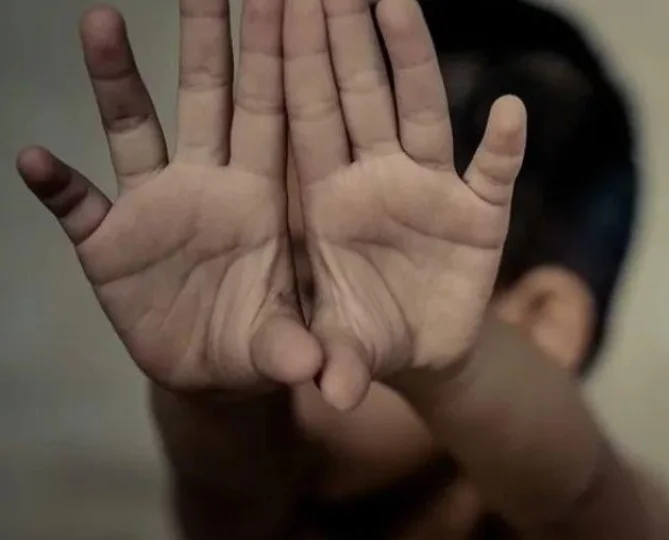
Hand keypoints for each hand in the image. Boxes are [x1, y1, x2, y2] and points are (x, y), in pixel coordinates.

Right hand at [16, 1, 319, 393]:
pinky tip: (36, 160)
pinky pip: (77, 206)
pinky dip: (58, 187)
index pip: (273, 112)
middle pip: (209, 95)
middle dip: (209, 35)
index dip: (277, 56)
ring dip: (116, 78)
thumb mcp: (283, 347)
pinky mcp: (109, 243)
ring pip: (135, 128)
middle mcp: (209, 184)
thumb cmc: (263, 341)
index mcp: (264, 195)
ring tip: (100, 19)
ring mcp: (155, 206)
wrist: (216, 373)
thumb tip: (311, 372)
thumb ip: (294, 350)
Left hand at [284, 0, 527, 408]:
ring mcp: (430, 190)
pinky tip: (510, 111)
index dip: (294, 62)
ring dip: (411, 56)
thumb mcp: (341, 351)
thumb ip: (336, 363)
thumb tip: (336, 396)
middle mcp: (376, 178)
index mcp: (327, 198)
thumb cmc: (363, 338)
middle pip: (357, 92)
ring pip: (419, 109)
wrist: (418, 354)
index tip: (282, 3)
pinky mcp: (481, 217)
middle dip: (340, 33)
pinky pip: (494, 174)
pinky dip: (503, 147)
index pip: (308, 116)